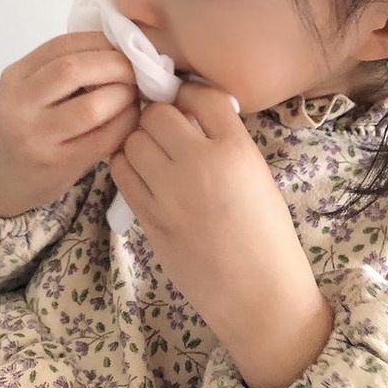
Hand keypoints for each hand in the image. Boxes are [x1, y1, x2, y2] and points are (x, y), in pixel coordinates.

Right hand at [0, 32, 140, 216]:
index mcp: (16, 76)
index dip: (101, 41)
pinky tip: (130, 119)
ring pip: (91, 107)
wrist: (8, 178)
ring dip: (123, 96)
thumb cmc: (32, 125)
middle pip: (74, 70)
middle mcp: (20, 104)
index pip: (62, 45)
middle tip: (136, 72)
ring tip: (133, 95)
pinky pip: (103, 138)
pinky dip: (126, 123)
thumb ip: (66, 68)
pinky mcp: (57, 164)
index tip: (123, 47)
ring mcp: (36, 136)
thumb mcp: (34, 90)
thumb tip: (122, 45)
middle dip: (115, 65)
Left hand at [109, 80, 314, 347]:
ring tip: (153, 154)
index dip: (190, 94)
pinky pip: (121, 172)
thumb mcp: (257, 174)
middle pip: (158, 114)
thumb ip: (225, 140)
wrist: (258, 293)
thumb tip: (189, 113)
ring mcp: (170, 192)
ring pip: (133, 140)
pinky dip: (126, 165)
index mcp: (237, 149)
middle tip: (166, 131)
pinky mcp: (149, 217)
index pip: (202, 96)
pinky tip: (141, 174)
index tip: (188, 104)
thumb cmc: (266, 232)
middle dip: (159, 117)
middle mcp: (201, 163)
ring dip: (139, 140)